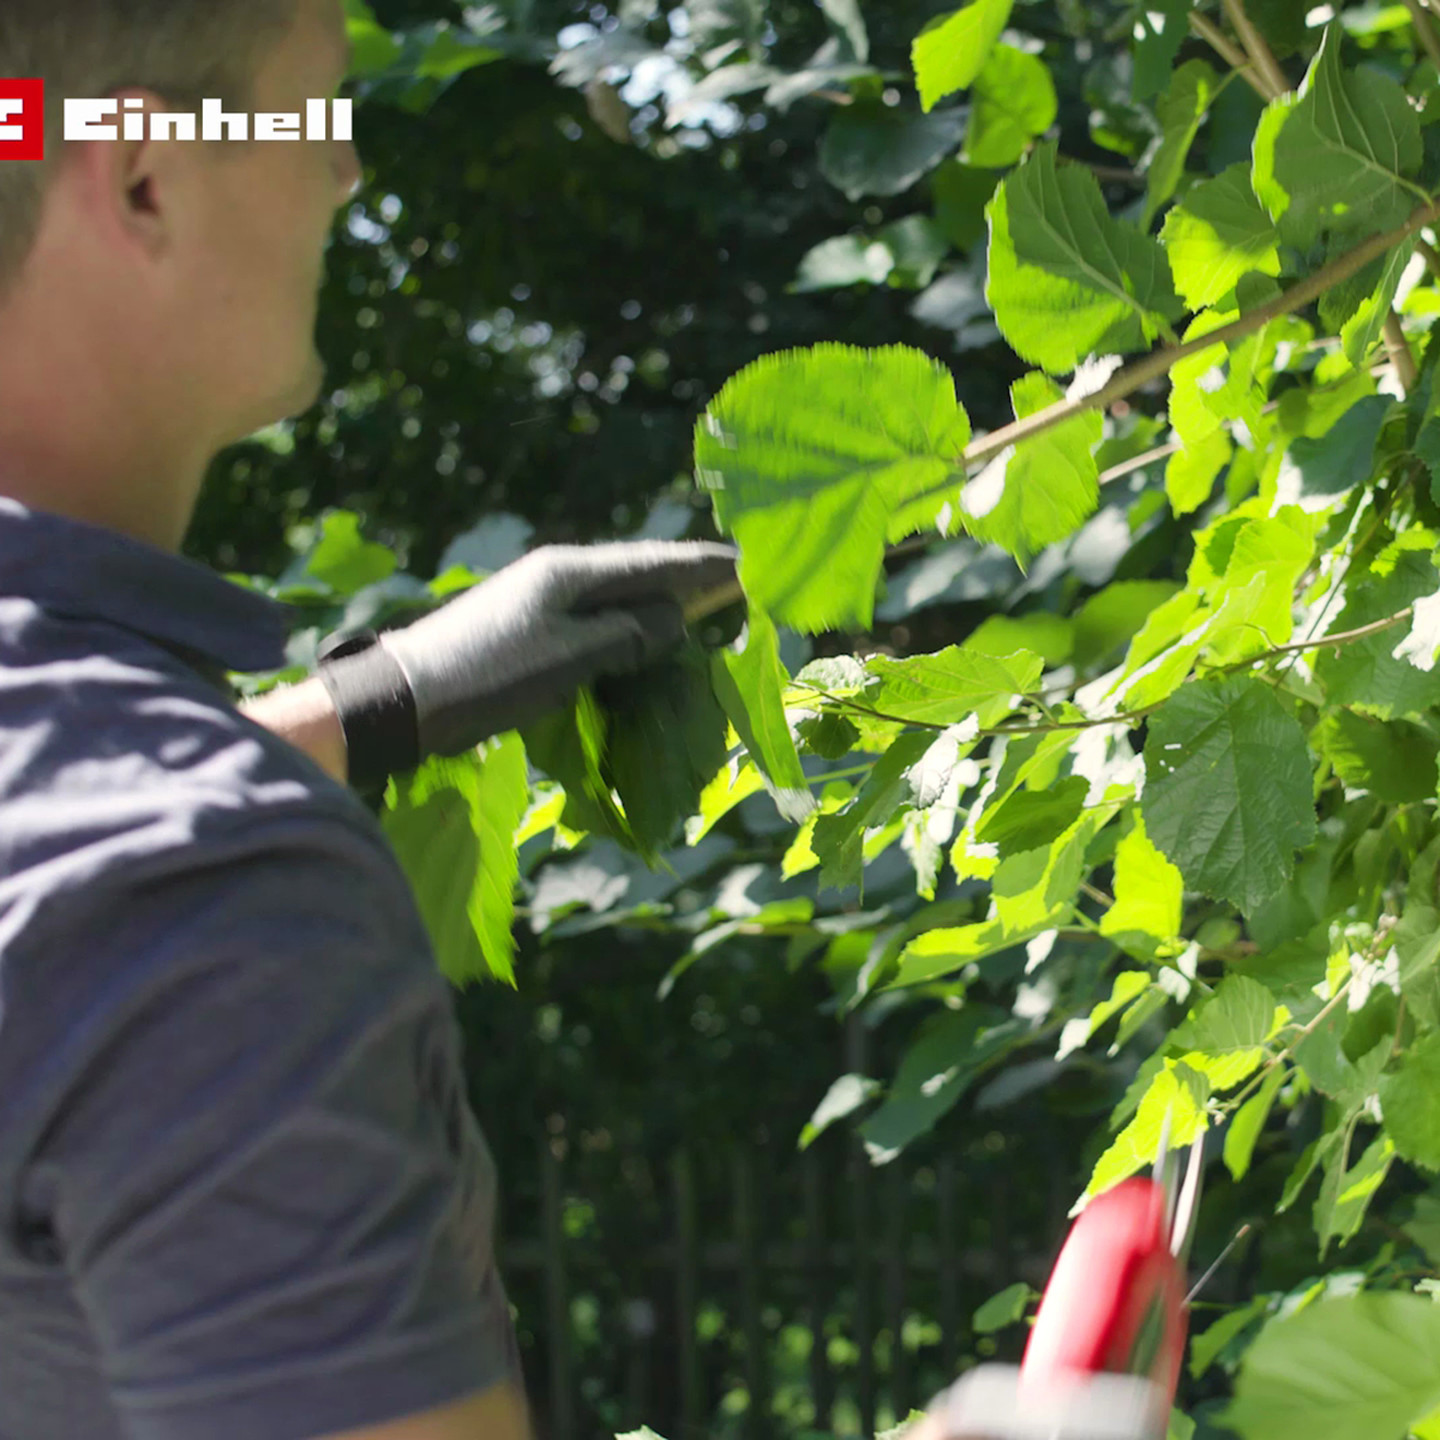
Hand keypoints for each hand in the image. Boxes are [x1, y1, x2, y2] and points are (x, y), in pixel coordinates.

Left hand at [378, 540, 736, 759]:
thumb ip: (630, 634)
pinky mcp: (525, 624)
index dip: (703, 565)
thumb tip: (674, 619)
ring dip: (656, 602)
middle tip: (735, 583)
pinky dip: (626, 623)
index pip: (654, 562)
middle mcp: (557, 572)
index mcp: (570, 571)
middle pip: (637, 571)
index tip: (747, 562)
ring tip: (699, 607)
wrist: (406, 696)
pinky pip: (594, 616)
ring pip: (615, 594)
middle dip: (686, 578)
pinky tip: (640, 635)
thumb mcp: (570, 657)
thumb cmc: (491, 675)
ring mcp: (538, 597)